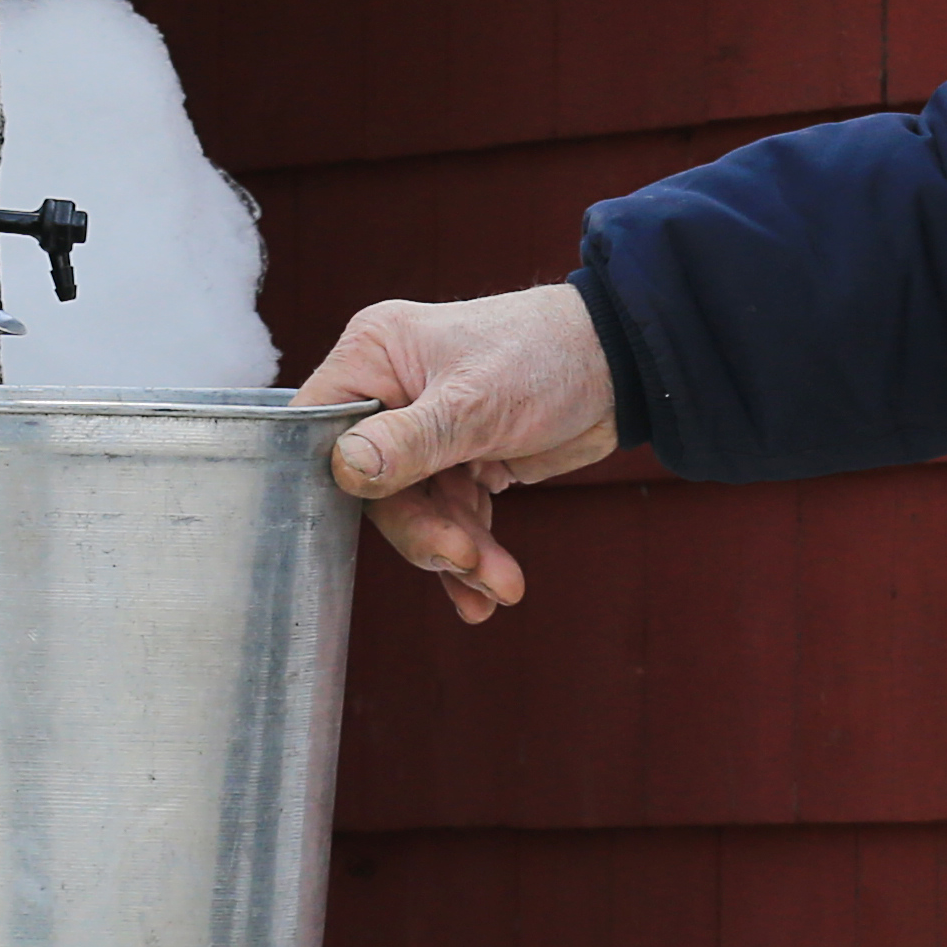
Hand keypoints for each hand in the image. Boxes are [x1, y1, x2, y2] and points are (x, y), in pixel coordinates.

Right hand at [300, 286, 623, 622]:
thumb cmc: (545, 355)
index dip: (334, 479)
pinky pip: (452, 519)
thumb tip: (343, 470)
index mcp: (374, 357)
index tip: (360, 525)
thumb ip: (410, 441)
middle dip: (425, 533)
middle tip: (466, 561)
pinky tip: (490, 591)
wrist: (624, 366)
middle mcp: (392, 394)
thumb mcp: (476, 402)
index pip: (322, 427)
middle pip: (376, 487)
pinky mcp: (462, 463)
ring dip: (457, 555)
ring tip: (501, 586)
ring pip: (418, 513)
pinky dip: (472, 555)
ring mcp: (427, 434)